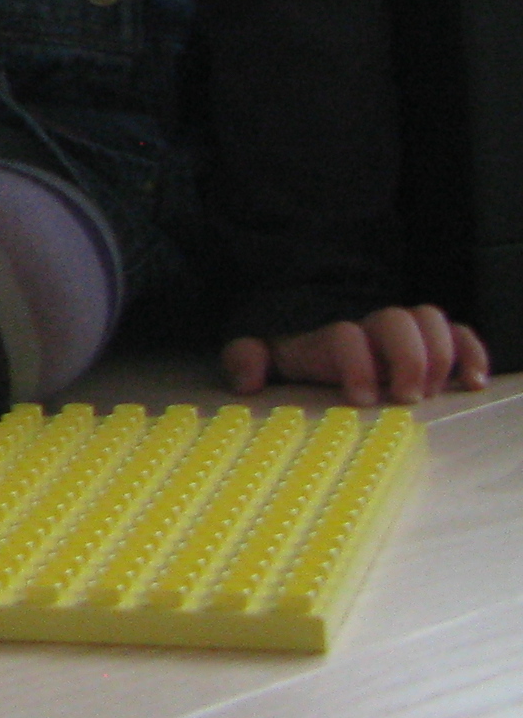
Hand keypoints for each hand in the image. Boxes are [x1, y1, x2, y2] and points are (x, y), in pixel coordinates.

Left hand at [221, 307, 489, 405]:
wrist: (313, 321)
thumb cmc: (292, 348)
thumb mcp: (260, 352)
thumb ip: (245, 358)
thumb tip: (246, 381)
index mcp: (328, 334)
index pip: (345, 336)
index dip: (356, 364)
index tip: (362, 399)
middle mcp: (368, 326)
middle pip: (396, 320)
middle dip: (407, 358)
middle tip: (405, 397)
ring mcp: (401, 331)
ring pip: (429, 318)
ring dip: (438, 355)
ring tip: (431, 392)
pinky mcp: (430, 341)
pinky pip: (459, 333)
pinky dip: (470, 353)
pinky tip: (471, 382)